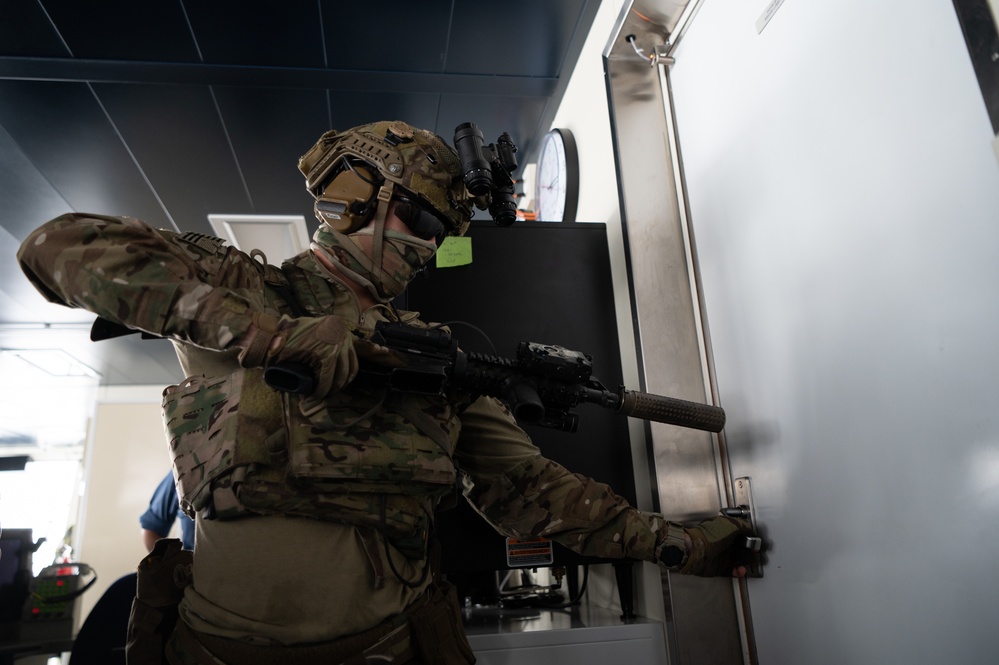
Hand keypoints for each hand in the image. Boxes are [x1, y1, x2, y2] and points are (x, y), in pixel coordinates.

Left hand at [241, 314, 358, 397]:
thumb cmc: (281, 336)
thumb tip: (258, 377)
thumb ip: (260, 361)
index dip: (321, 394)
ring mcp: (345, 340)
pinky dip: (348, 371)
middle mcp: (339, 344)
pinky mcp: (347, 337)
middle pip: (341, 376)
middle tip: (320, 397)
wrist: (289, 320)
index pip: (327, 381)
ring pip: (349, 369)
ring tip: (330, 390)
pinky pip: (353, 359)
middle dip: (332, 390)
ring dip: (342, 382)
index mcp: (324, 351)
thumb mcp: (271, 351)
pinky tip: (341, 379)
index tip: (312, 400)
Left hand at [678, 515, 754, 577]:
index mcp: (725, 530)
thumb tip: (751, 529)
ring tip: (749, 562)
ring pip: (738, 560)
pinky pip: (731, 571)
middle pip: (741, 548)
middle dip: (750, 551)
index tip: (756, 543)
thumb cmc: (710, 536)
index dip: (750, 538)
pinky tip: (741, 570)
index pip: (741, 534)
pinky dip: (738, 571)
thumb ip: (743, 526)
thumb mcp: (730, 525)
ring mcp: (721, 555)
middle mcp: (723, 543)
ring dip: (746, 562)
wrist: (695, 551)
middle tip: (755, 553)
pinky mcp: (718, 567)